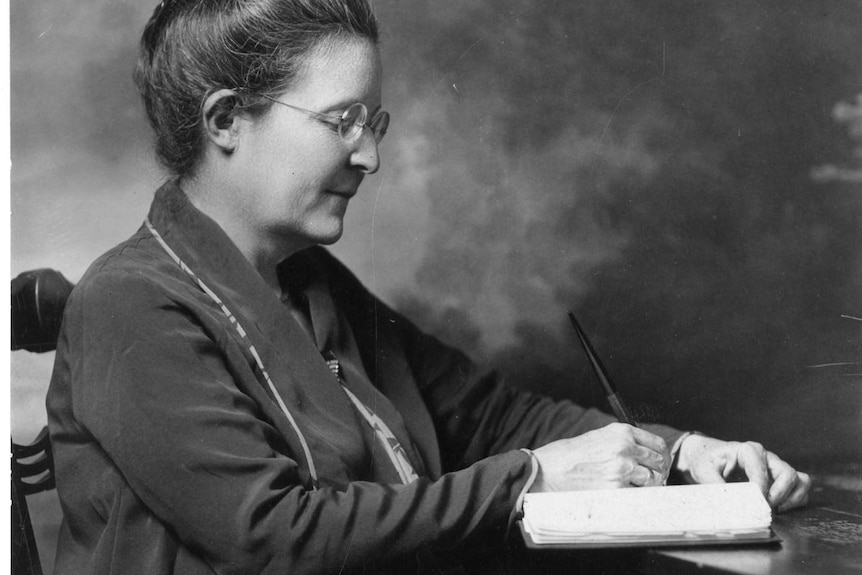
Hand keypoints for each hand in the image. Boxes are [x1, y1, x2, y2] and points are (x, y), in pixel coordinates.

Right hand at [530, 423, 669, 491]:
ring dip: (649, 486)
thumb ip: (622, 442)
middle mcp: (625, 447)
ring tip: (638, 489)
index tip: (661, 464)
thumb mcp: (598, 437)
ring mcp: (622, 468)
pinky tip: (627, 495)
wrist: (549, 470)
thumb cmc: (570, 455)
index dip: (663, 456)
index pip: (657, 443)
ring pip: (653, 480)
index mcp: (621, 432)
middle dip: (659, 472)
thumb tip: (645, 455)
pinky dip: (637, 497)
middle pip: (659, 462)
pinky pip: (639, 495)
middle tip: (654, 480)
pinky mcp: (617, 488)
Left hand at [674, 435, 810, 511]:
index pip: (762, 472)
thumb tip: (727, 506)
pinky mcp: (779, 476)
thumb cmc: (706, 460)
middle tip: (765, 508)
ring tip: (776, 509)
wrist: (706, 456)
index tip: (755, 505)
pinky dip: (795, 500)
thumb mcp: (704, 471)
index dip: (760, 491)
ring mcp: (775, 466)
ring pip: (799, 480)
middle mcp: (766, 456)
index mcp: (748, 450)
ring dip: (792, 498)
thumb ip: (715, 486)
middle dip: (779, 495)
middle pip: (788, 474)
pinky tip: (780, 508)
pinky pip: (800, 487)